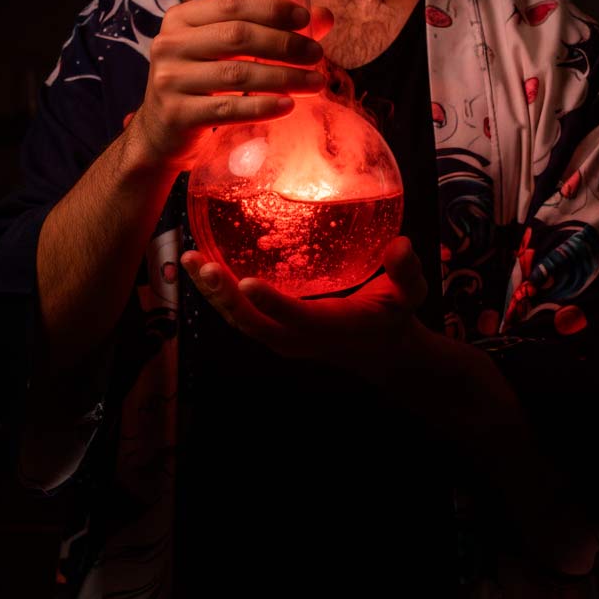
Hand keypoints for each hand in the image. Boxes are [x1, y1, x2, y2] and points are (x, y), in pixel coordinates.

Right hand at [125, 0, 332, 173]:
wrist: (162, 131)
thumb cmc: (202, 84)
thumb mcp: (226, 52)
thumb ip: (270, 30)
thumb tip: (325, 17)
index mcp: (180, 19)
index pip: (232, 3)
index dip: (273, 9)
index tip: (305, 20)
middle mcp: (169, 44)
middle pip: (238, 36)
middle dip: (285, 44)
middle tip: (317, 55)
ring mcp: (169, 80)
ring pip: (238, 73)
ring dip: (285, 77)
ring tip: (316, 83)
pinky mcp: (177, 113)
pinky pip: (229, 108)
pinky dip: (264, 106)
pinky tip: (288, 106)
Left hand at [180, 236, 427, 379]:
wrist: (382, 352)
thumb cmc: (393, 315)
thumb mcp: (410, 294)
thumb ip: (406, 271)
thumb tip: (401, 246)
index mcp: (332, 327)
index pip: (297, 318)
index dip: (272, 303)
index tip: (246, 281)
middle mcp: (299, 338)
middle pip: (253, 323)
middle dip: (223, 296)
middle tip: (200, 264)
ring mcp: (281, 338)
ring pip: (238, 321)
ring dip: (211, 294)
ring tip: (188, 260)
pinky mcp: (271, 332)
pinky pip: (238, 316)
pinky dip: (216, 294)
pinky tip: (199, 265)